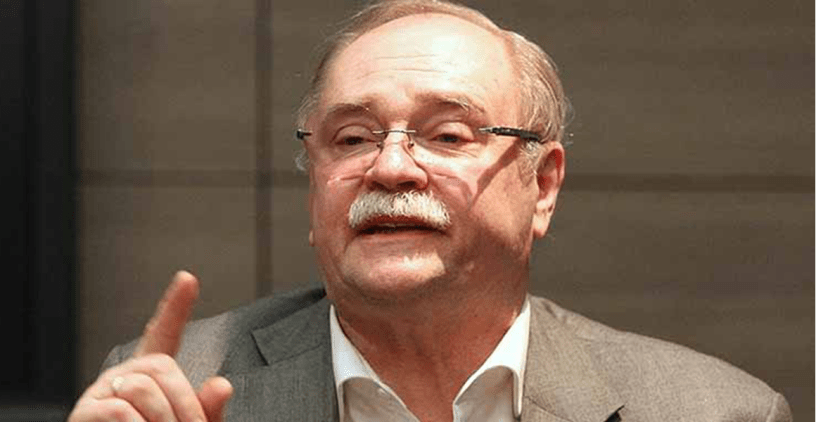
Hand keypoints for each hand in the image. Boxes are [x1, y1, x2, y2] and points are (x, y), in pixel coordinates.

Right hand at [68, 271, 232, 421]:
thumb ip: (205, 410)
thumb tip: (223, 384)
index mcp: (151, 379)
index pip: (164, 335)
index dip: (175, 307)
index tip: (188, 279)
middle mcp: (124, 379)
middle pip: (164, 366)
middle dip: (185, 403)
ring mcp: (101, 394)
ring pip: (144, 388)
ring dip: (165, 420)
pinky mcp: (85, 414)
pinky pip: (120, 411)